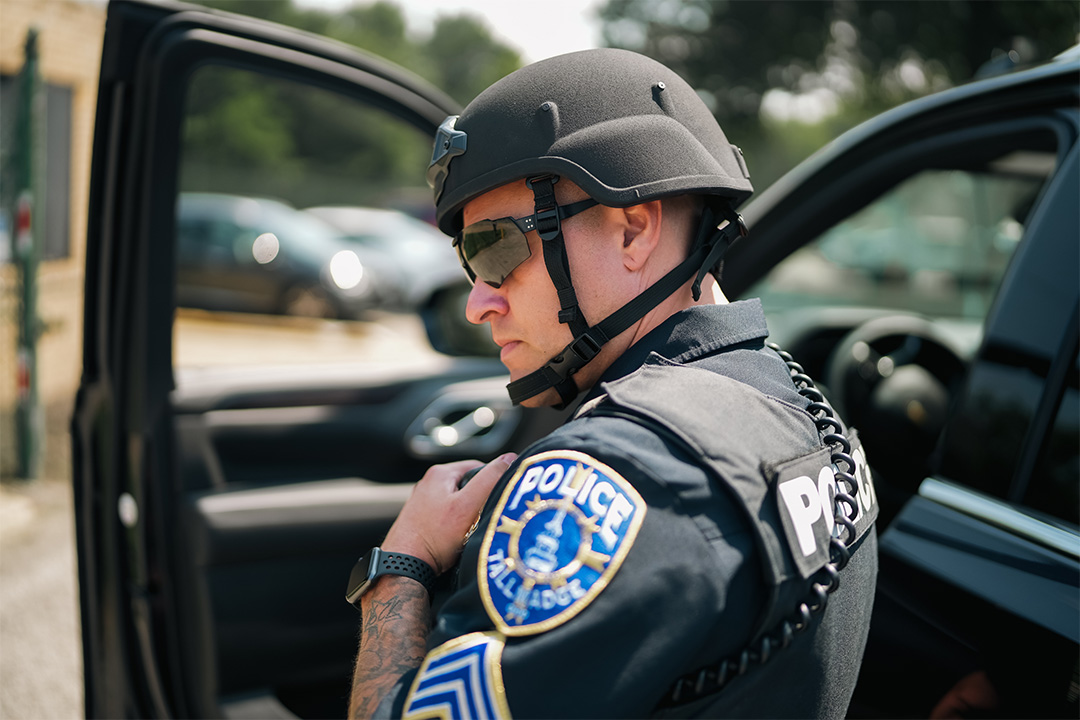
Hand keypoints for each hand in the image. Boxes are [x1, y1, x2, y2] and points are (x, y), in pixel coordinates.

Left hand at [382, 453, 515, 573]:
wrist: (404, 567)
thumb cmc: (433, 539)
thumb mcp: (468, 506)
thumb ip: (489, 480)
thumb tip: (509, 459)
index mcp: (440, 473)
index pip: (479, 467)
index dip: (493, 483)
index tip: (497, 500)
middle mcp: (428, 485)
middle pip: (468, 486)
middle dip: (479, 502)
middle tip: (483, 519)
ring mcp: (423, 504)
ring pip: (458, 503)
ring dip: (468, 516)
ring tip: (469, 532)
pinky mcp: (421, 521)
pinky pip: (447, 518)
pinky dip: (456, 526)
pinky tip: (456, 540)